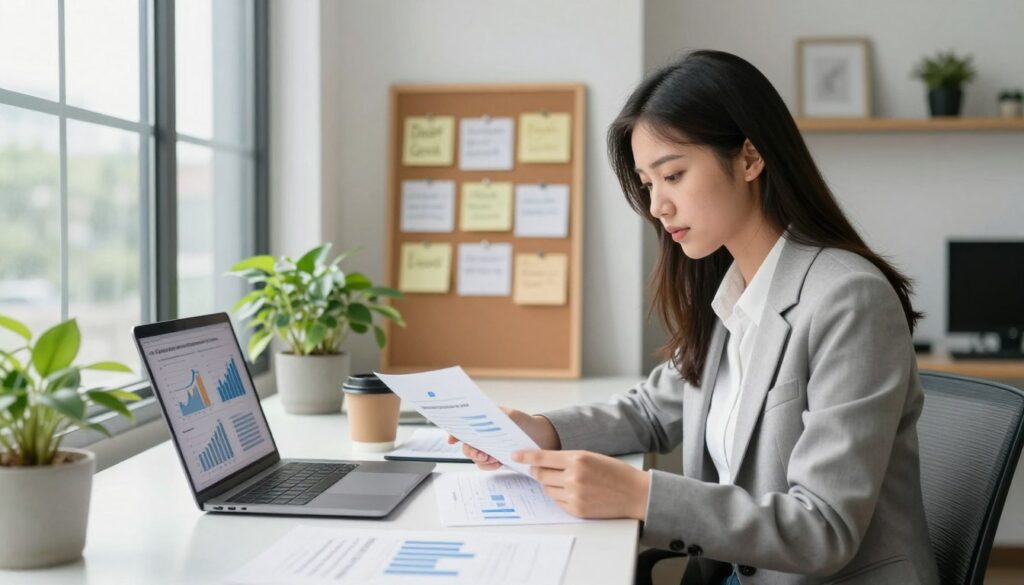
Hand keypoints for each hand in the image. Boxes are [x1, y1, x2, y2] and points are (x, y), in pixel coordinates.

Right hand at [446, 407, 560, 469]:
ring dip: (481, 460)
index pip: (463, 426)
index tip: (452, 440)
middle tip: (481, 454)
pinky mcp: (495, 459)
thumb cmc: (525, 423)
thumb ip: (498, 416)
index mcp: (483, 422)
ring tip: (493, 459)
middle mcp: (482, 435)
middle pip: (466, 445)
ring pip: (474, 457)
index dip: (454, 432)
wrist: (541, 437)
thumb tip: (486, 418)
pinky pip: (485, 466)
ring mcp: (488, 448)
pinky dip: (489, 466)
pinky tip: (498, 464)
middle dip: (470, 450)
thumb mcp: (512, 416)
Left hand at [513, 449, 650, 519]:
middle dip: (537, 472)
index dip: (526, 456)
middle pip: (541, 474)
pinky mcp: (577, 510)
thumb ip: (568, 459)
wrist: (634, 493)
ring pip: (547, 489)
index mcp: (577, 459)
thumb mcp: (591, 457)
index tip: (515, 455)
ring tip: (564, 482)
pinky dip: (559, 496)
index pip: (543, 457)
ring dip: (549, 485)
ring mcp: (574, 495)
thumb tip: (543, 463)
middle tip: (538, 470)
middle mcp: (573, 477)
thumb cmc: (614, 472)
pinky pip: (557, 502)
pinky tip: (571, 492)